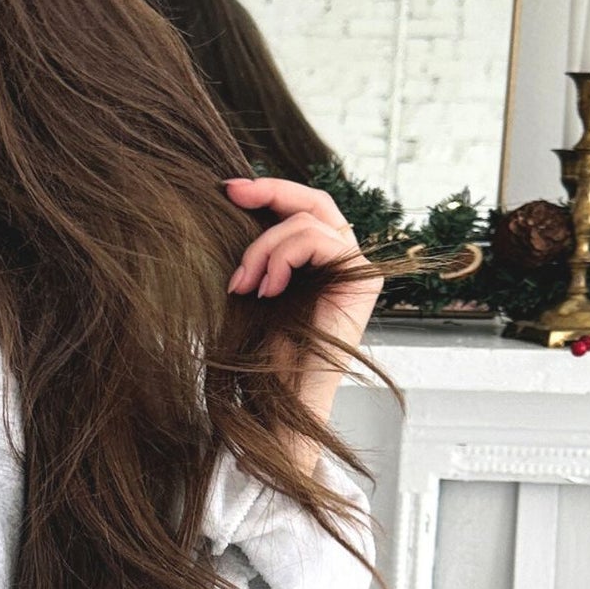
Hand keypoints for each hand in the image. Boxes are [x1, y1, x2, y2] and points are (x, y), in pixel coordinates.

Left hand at [221, 173, 381, 471]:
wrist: (281, 400)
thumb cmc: (261, 355)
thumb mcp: (252, 290)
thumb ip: (257, 254)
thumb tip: (231, 205)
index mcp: (320, 261)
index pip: (301, 208)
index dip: (268, 191)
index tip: (226, 188)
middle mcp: (344, 261)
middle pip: (315, 200)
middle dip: (269, 191)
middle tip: (230, 192)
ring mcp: (358, 270)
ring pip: (309, 221)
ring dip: (264, 248)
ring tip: (243, 286)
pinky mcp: (363, 280)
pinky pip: (319, 239)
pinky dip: (283, 257)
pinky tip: (266, 290)